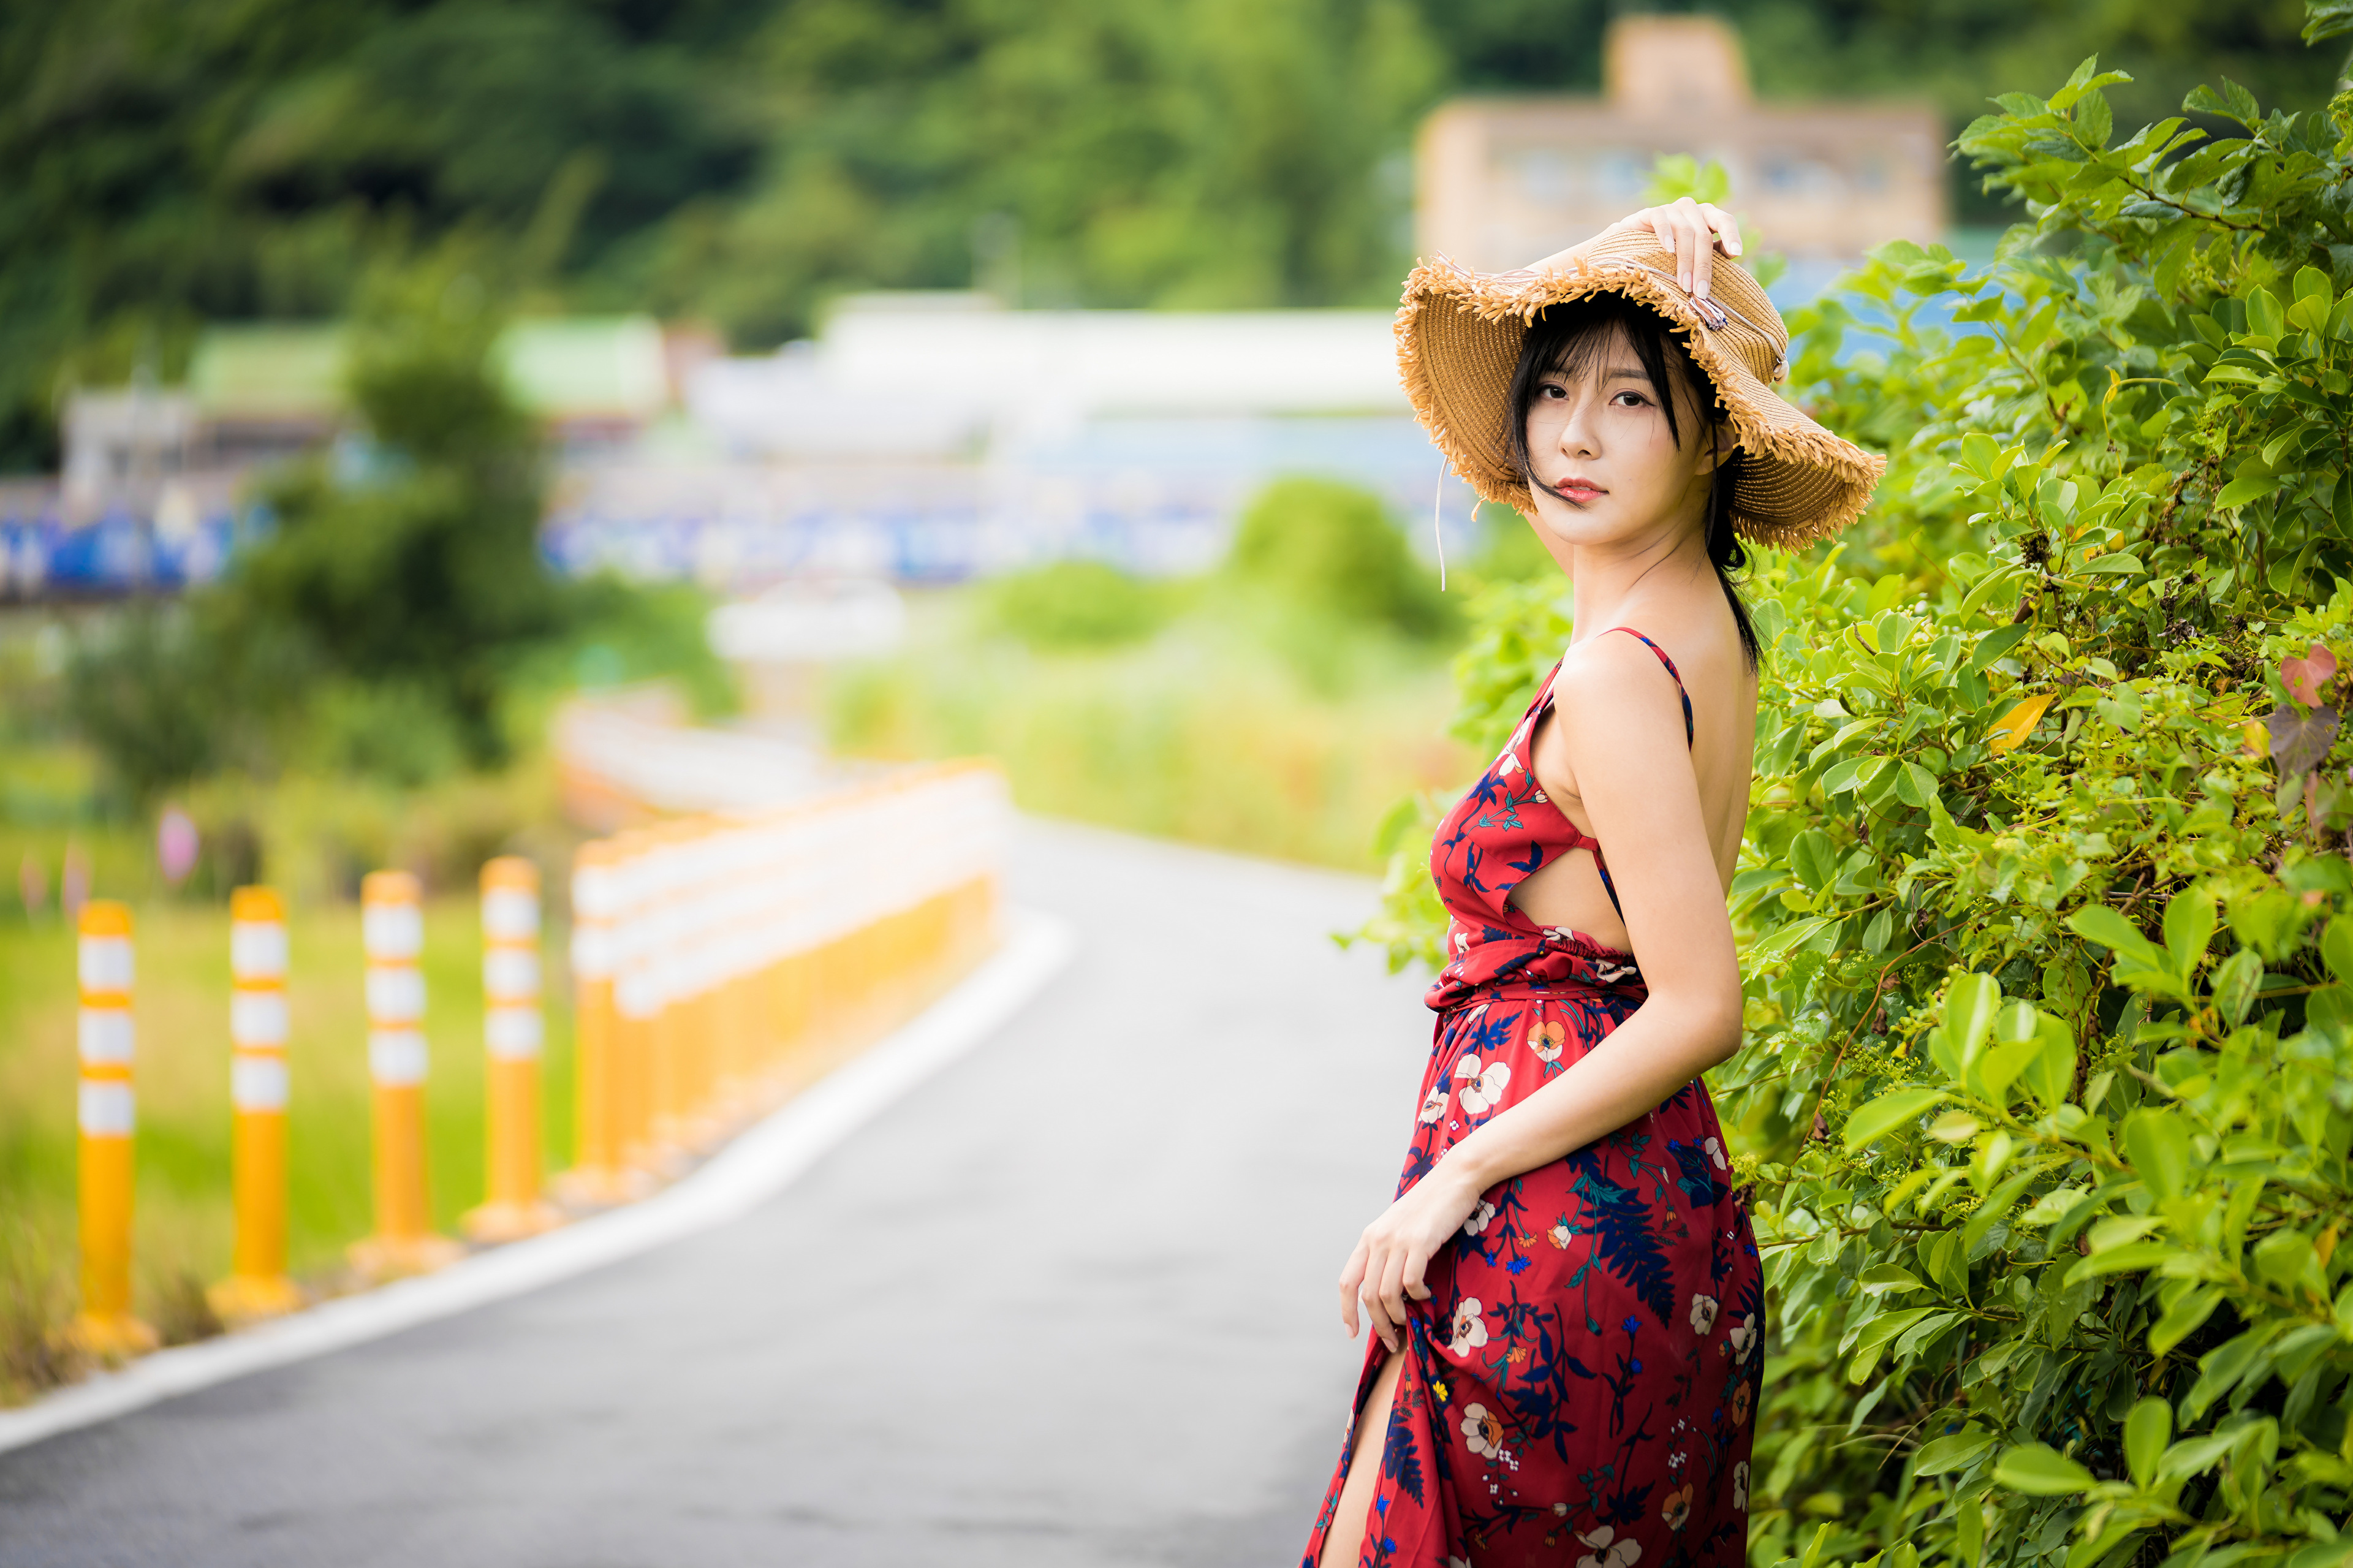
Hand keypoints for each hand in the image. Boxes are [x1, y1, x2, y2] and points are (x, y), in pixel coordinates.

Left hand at [1338, 1162, 1483, 1353]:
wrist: (1454, 1178)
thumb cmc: (1430, 1207)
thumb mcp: (1398, 1227)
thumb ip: (1388, 1253)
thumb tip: (1385, 1292)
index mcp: (1369, 1237)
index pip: (1347, 1281)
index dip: (1347, 1311)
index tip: (1353, 1333)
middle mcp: (1378, 1239)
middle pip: (1368, 1295)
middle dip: (1379, 1324)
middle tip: (1393, 1340)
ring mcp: (1398, 1240)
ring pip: (1387, 1294)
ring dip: (1399, 1316)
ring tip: (1411, 1321)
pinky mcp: (1421, 1242)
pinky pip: (1412, 1283)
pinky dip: (1418, 1297)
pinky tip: (1427, 1296)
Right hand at [1604, 197, 1742, 300]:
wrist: (1635, 243)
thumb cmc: (1670, 251)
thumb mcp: (1694, 252)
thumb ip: (1713, 252)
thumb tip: (1732, 256)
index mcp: (1707, 216)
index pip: (1725, 220)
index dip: (1731, 236)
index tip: (1736, 254)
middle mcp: (1692, 209)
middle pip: (1703, 235)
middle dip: (1702, 266)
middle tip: (1700, 292)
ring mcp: (1672, 208)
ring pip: (1684, 231)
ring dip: (1686, 261)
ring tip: (1684, 284)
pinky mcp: (1652, 212)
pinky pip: (1661, 219)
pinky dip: (1665, 234)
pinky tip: (1668, 250)